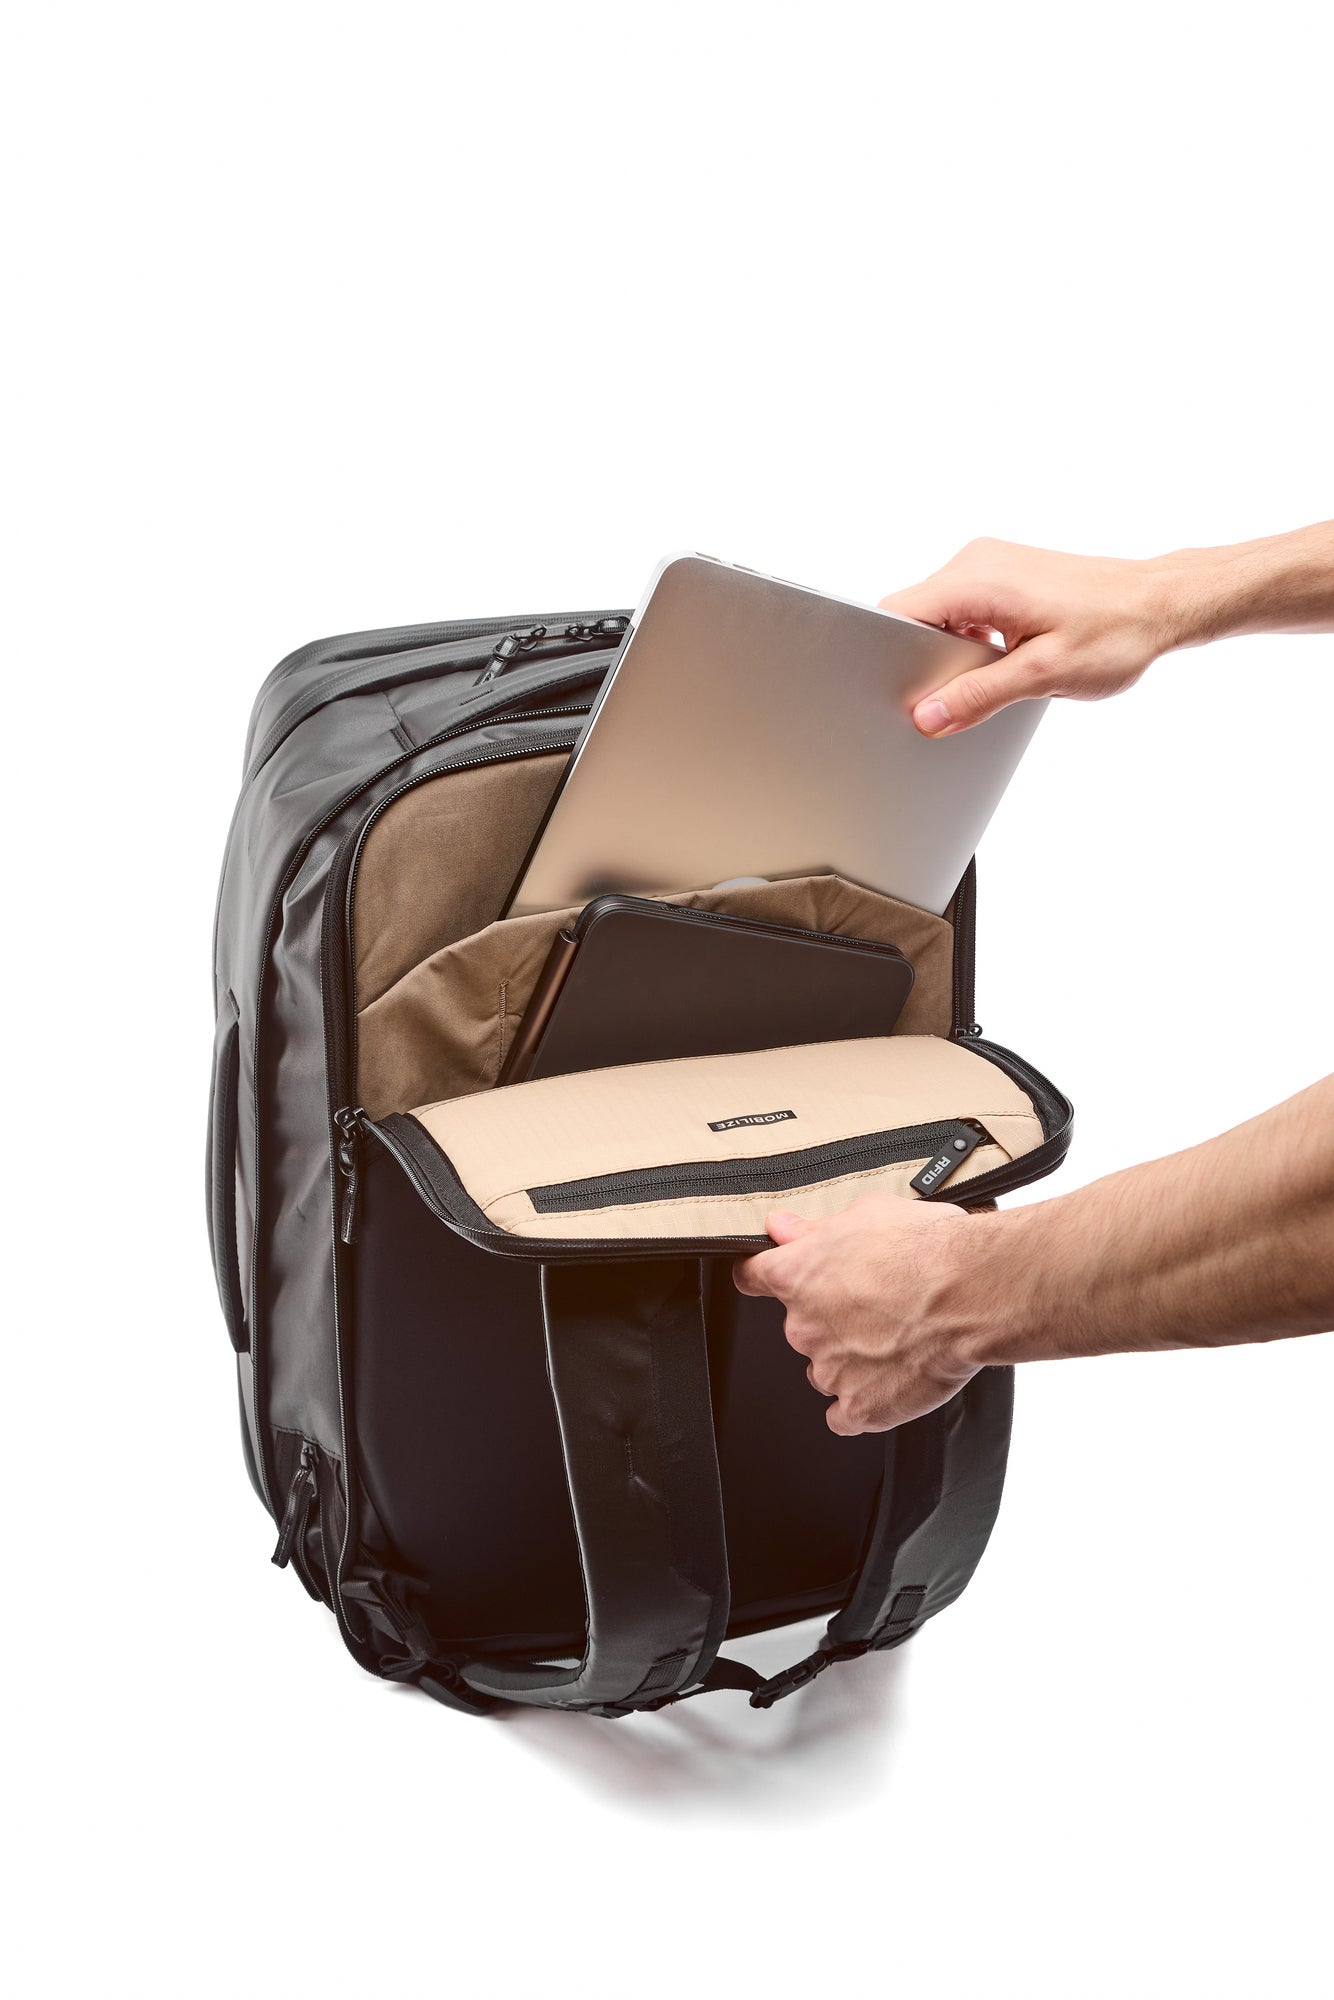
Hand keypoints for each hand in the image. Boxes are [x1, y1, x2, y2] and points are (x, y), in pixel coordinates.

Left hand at [733, 1194, 985, 1433]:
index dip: (763, 1275)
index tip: (771, 1277)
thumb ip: (815, 1228)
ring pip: (825, 1369)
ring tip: (895, 1341)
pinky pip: (845, 1415)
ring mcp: (830, 1371)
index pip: (753, 1276)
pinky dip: (863, 1403)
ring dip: (849, 1359)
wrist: (973, 1293)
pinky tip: (886, 1386)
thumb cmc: (928, 1250)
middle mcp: (804, 1326)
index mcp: (797, 1276)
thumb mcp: (868, 1214)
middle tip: (876, 1304)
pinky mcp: (862, 1408)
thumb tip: (783, 1228)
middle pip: (800, 1326)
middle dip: (830, 1317)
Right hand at [880, 537, 1182, 736]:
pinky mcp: (1004, 574)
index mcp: (977, 580)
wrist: (1162, 603)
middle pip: (913, 615)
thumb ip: (978, 697)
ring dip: (951, 652)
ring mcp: (989, 564)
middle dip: (922, 660)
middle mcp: (976, 562)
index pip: (896, 612)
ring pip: (937, 615)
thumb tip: (928, 717)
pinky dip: (969, 641)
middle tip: (954, 695)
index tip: (900, 690)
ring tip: (994, 672)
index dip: (888, 655)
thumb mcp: (1043, 675)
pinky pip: (962, 609)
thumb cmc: (1116, 631)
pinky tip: (1003, 660)